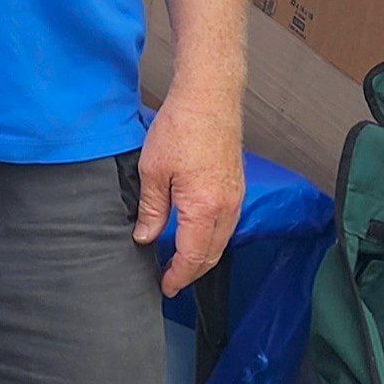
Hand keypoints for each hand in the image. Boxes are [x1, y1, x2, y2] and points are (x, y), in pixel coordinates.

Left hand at [134, 85, 244, 297]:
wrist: (209, 96)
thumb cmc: (180, 128)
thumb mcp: (153, 171)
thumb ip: (152, 210)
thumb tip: (145, 237)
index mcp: (205, 208)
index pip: (193, 257)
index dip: (179, 276)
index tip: (166, 287)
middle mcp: (227, 207)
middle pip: (212, 254)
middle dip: (192, 272)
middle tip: (172, 281)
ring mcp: (236, 196)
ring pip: (222, 240)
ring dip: (204, 256)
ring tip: (182, 263)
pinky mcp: (237, 184)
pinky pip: (227, 223)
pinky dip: (213, 237)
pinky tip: (197, 234)